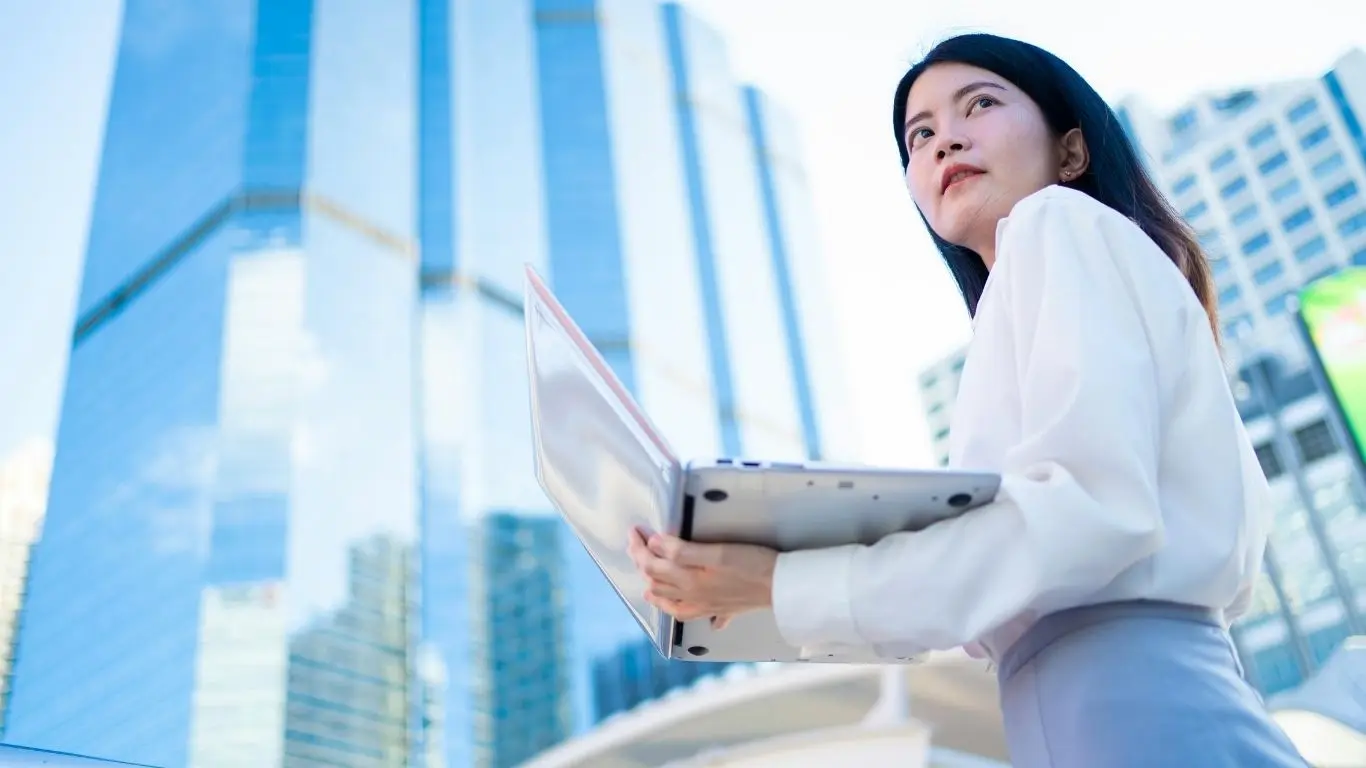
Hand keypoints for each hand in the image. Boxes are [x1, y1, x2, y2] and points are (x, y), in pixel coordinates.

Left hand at [627, 527, 777, 628]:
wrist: (781, 586)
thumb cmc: (753, 565)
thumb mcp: (715, 552)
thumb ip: (682, 551)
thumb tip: (656, 544)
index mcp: (689, 581)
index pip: (651, 563)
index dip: (639, 546)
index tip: (635, 532)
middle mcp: (693, 596)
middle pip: (656, 580)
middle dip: (641, 562)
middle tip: (636, 546)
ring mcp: (705, 605)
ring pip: (669, 600)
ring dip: (654, 587)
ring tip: (646, 580)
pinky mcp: (720, 608)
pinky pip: (691, 614)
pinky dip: (679, 610)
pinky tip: (680, 607)